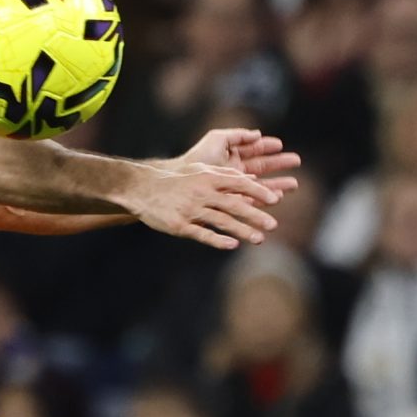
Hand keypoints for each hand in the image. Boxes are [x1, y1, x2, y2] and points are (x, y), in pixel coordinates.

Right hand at [125, 159, 281, 249]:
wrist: (142, 189)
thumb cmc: (174, 180)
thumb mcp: (199, 171)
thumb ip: (224, 176)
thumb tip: (251, 180)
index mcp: (208, 178)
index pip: (239, 184)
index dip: (258, 192)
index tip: (275, 199)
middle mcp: (201, 193)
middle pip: (234, 205)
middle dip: (255, 215)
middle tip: (273, 225)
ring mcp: (190, 210)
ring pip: (221, 221)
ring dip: (242, 230)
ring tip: (259, 239)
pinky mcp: (180, 225)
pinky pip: (202, 234)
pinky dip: (218, 240)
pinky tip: (233, 245)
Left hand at [179, 127, 301, 194]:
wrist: (181, 182)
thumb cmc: (196, 159)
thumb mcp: (217, 139)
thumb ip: (238, 135)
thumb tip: (258, 133)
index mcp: (230, 156)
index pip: (253, 150)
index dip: (267, 146)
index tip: (280, 145)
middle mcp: (234, 172)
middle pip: (262, 167)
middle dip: (279, 164)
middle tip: (297, 161)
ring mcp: (234, 188)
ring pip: (261, 186)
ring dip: (278, 185)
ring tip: (294, 184)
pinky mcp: (233, 202)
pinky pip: (253, 201)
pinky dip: (266, 200)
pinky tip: (278, 198)